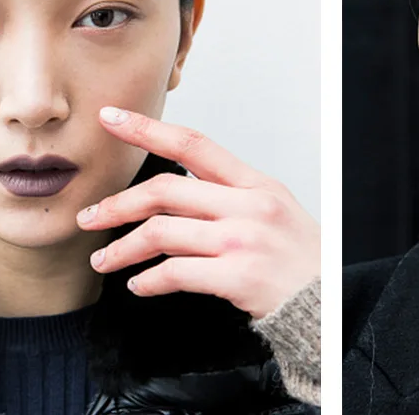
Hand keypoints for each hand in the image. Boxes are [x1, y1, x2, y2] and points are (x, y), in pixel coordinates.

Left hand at [77, 106, 320, 319]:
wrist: (328, 301)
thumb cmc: (297, 258)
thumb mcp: (273, 210)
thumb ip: (229, 196)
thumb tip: (172, 195)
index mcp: (255, 183)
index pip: (193, 144)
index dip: (147, 128)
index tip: (111, 118)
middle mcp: (249, 205)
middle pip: (166, 190)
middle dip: (118, 204)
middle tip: (90, 217)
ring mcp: (243, 240)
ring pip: (162, 232)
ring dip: (123, 248)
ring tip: (105, 261)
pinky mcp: (238, 276)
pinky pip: (176, 273)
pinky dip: (148, 281)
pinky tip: (139, 286)